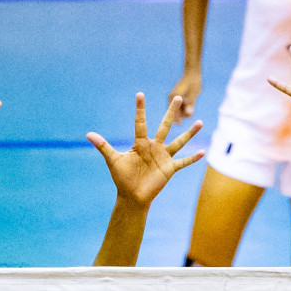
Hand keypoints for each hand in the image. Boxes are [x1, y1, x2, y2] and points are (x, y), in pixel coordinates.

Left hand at [87, 94, 204, 206]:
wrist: (131, 196)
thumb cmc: (122, 178)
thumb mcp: (113, 160)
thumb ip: (103, 146)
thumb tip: (88, 134)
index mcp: (140, 143)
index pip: (140, 123)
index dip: (140, 109)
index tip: (140, 94)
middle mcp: (154, 147)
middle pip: (165, 126)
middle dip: (171, 113)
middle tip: (178, 97)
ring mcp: (163, 157)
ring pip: (179, 142)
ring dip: (189, 133)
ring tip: (200, 122)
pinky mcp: (169, 169)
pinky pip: (183, 162)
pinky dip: (192, 159)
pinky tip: (202, 152)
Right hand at [169, 70, 202, 119]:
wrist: (192, 73)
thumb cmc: (194, 82)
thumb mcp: (193, 94)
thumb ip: (190, 105)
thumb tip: (189, 114)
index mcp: (174, 97)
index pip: (173, 112)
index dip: (178, 119)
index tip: (184, 122)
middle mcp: (171, 97)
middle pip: (174, 111)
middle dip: (181, 115)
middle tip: (191, 113)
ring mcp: (173, 97)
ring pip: (176, 109)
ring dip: (183, 112)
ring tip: (191, 108)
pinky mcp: (176, 97)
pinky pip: (178, 106)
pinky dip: (183, 108)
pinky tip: (190, 105)